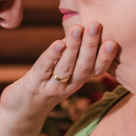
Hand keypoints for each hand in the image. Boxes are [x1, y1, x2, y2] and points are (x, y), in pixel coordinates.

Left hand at [0, 23, 118, 122]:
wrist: (23, 110)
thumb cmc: (46, 83)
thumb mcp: (65, 70)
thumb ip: (74, 52)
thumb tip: (85, 25)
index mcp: (79, 80)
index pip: (96, 70)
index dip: (105, 58)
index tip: (113, 42)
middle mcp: (68, 85)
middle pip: (83, 67)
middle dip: (90, 46)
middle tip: (95, 26)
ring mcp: (51, 86)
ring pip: (66, 67)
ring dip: (73, 48)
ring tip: (77, 29)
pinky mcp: (34, 84)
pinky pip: (45, 68)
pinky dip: (52, 56)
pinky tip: (58, 43)